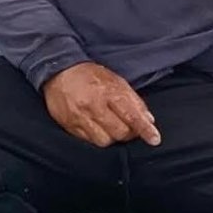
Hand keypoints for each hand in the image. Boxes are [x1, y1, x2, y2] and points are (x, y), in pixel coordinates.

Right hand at [43, 62, 160, 147]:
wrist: (58, 71)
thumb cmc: (91, 77)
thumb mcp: (116, 82)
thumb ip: (134, 101)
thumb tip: (149, 121)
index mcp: (108, 92)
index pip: (131, 115)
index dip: (144, 129)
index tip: (154, 139)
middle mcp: (93, 106)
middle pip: (120, 132)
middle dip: (129, 133)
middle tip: (128, 127)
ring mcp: (79, 117)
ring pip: (105, 141)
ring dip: (112, 137)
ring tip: (111, 126)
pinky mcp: (69, 126)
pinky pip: (89, 142)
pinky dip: (98, 138)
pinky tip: (98, 128)